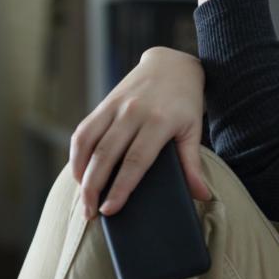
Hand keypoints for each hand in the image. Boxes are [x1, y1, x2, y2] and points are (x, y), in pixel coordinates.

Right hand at [70, 47, 211, 219]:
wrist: (172, 64)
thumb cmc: (186, 100)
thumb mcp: (194, 129)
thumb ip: (193, 163)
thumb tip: (202, 195)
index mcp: (160, 121)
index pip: (136, 160)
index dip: (121, 187)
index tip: (110, 209)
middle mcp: (134, 112)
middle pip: (107, 155)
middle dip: (95, 187)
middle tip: (91, 213)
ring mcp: (116, 106)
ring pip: (89, 143)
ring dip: (81, 173)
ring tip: (82, 198)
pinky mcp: (104, 103)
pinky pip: (84, 130)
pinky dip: (77, 153)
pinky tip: (78, 172)